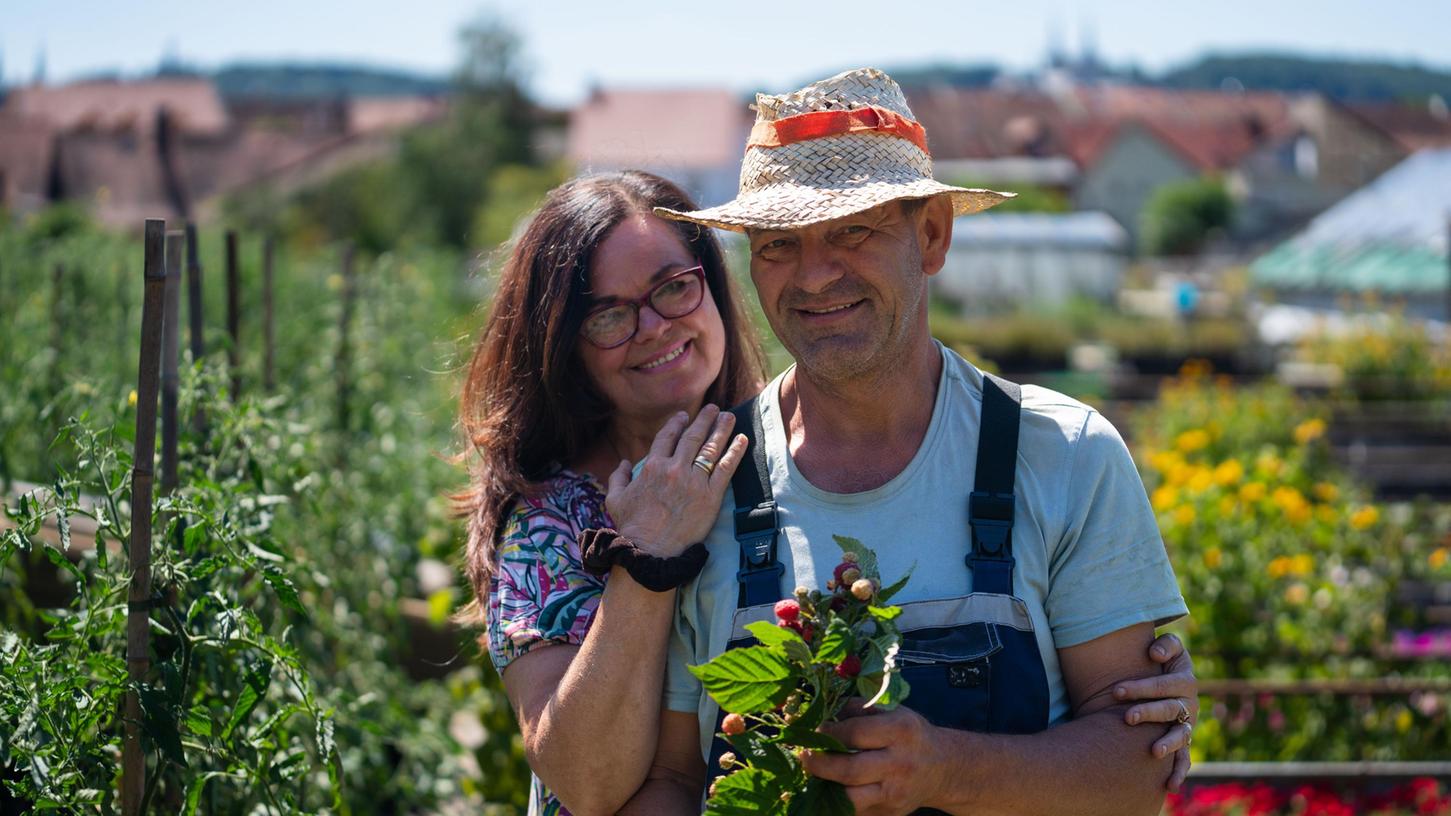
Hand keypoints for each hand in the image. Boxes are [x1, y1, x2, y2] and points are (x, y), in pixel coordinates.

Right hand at [605, 405, 747, 556]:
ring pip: (711, 448)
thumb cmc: (631, 528)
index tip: (684, 416)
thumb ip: (618, 477)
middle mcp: (674, 469)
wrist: (651, 552)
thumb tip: (624, 463)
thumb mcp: (615, 499)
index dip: (677, 423)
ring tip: (729, 417)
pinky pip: (726, 468)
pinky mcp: (711, 496)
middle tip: (714, 409)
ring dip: (721, 429)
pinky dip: (735, 452)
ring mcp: (694, 481)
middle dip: (704, 419)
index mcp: (652, 466)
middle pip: (693, 437)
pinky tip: (743, 439)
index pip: (668, 437)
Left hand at [800, 702, 946, 815]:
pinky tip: (829, 788)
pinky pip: (856, 812)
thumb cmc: (909, 735)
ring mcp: (896, 794)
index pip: (855, 733)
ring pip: (851, 799)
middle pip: (850, 771)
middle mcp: (900, 764)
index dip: (829, 732)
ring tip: (814, 775)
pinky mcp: (891, 813)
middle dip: (819, 764)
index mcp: (900, 732)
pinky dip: (838, 802)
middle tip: (805, 756)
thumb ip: (858, 709)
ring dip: (825, 788)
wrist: (942, 768)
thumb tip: (822, 713)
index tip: (815, 730)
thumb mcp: (892, 711)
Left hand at [1112, 632, 1197, 791]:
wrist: (1170, 676)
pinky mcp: (1183, 741)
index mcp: (1184, 681)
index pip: (1162, 685)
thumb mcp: (1170, 647)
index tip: (1115, 691)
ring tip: (1153, 752)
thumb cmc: (1163, 661)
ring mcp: (1187, 725)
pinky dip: (1179, 772)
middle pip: (1169, 710)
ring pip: (1180, 736)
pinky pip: (1184, 759)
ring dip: (1167, 744)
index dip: (1141, 688)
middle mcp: (1189, 705)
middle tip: (1127, 717)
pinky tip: (1170, 786)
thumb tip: (1154, 654)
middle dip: (1148, 713)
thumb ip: (1166, 644)